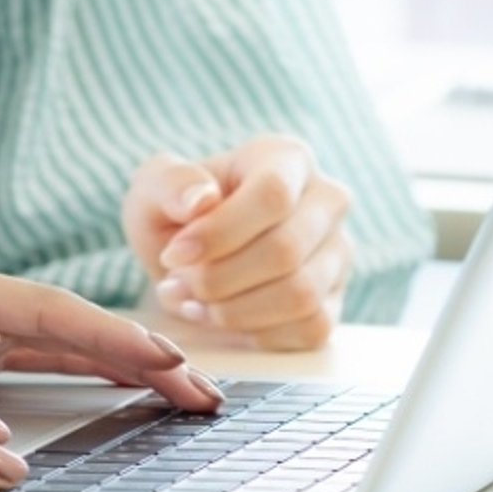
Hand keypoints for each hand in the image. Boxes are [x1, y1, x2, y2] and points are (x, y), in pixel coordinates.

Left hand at [125, 137, 354, 349]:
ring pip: (301, 295)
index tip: (174, 255)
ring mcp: (337, 252)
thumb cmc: (177, 214)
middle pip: (286, 250)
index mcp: (286, 158)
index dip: (221, 233)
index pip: (273, 195)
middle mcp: (326, 199)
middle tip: (174, 285)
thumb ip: (170, 184)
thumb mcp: (154, 189)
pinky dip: (257, 333)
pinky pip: (310, 327)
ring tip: (191, 302)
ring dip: (234, 311)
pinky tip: (222, 317)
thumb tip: (199, 200)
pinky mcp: (334, 299)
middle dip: (219, 279)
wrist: (192, 257)